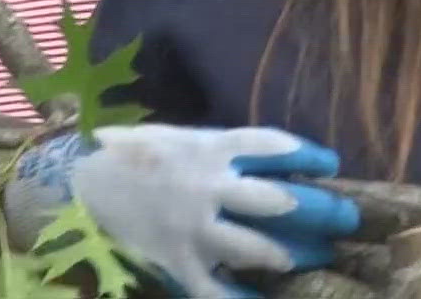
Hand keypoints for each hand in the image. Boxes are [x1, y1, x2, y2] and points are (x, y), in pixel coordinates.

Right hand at [3, 124, 359, 297]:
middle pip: (278, 201)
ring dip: (294, 253)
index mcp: (209, 149)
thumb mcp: (181, 137)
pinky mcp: (176, 263)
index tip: (333, 164)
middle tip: (347, 218)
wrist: (73, 186)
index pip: (271, 148)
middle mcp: (206, 188)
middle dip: (320, 211)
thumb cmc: (135, 156)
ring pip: (257, 247)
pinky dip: (245, 298)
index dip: (307, 156)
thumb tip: (280, 162)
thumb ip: (225, 150)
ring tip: (318, 256)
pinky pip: (217, 290)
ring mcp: (191, 229)